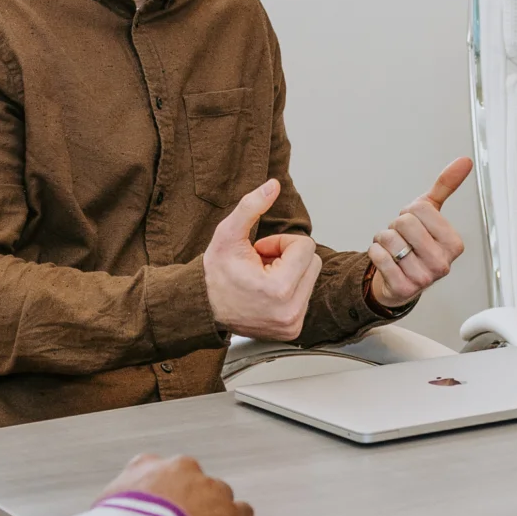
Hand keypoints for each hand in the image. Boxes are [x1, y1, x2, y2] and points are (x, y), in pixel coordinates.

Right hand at [99, 453, 253, 515]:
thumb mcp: (105, 505)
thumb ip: (115, 500)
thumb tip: (110, 515)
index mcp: (149, 465)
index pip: (160, 468)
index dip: (164, 487)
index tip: (163, 502)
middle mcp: (183, 469)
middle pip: (194, 480)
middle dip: (191, 498)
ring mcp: (210, 489)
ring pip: (220, 494)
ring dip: (215, 510)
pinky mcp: (229, 514)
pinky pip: (243, 512)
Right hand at [205, 179, 319, 339]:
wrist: (202, 306)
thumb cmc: (215, 272)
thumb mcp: (228, 233)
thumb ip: (251, 206)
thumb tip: (274, 185)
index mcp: (280, 289)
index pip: (306, 247)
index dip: (281, 242)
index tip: (259, 251)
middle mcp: (290, 311)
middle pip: (313, 262)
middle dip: (289, 257)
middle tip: (261, 263)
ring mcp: (292, 324)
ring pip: (310, 278)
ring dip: (289, 272)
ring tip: (262, 278)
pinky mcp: (293, 330)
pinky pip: (305, 296)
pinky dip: (289, 289)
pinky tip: (266, 292)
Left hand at [365, 157, 471, 309]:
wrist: (402, 280)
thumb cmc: (418, 243)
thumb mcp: (432, 213)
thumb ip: (446, 186)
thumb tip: (464, 161)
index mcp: (454, 243)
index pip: (420, 209)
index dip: (410, 212)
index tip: (416, 225)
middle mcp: (442, 263)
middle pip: (404, 222)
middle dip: (396, 226)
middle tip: (404, 238)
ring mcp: (424, 279)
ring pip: (389, 239)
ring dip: (384, 240)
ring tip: (395, 250)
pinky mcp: (403, 288)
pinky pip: (378, 256)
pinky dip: (375, 252)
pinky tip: (386, 260)